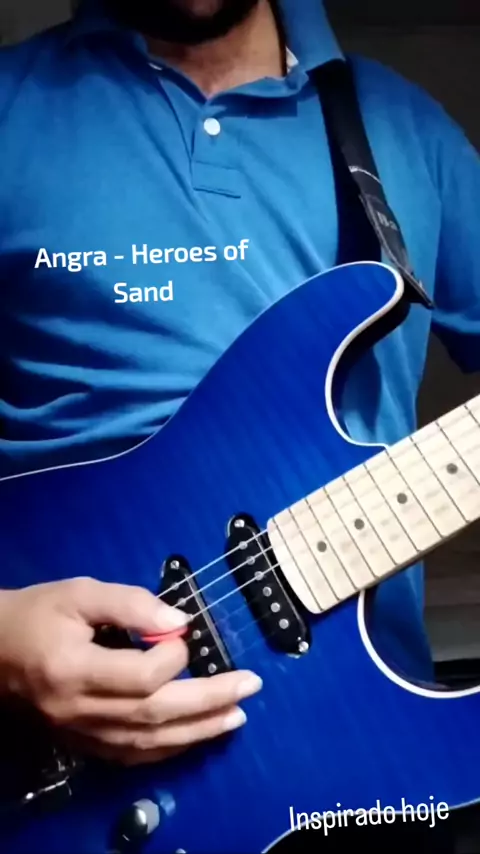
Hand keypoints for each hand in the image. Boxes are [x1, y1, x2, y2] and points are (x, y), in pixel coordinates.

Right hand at [0, 577, 261, 764]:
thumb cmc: (37, 614)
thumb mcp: (80, 593)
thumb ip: (130, 603)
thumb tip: (180, 621)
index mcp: (74, 669)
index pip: (139, 677)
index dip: (173, 656)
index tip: (182, 633)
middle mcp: (79, 709)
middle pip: (154, 714)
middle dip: (209, 701)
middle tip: (250, 687)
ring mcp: (81, 733)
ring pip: (148, 741)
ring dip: (198, 731)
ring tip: (236, 717)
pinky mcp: (83, 743)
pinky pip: (132, 754)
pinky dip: (169, 747)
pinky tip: (196, 737)